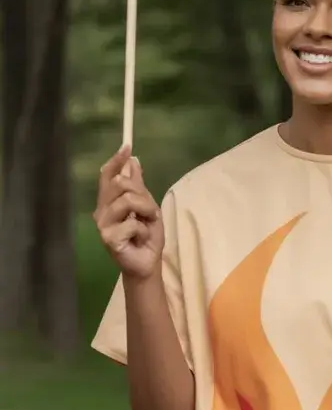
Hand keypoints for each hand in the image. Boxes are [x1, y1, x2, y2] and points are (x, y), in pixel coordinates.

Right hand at [94, 144, 163, 280]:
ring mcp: (102, 224)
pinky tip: (141, 239)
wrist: (148, 262)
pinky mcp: (108, 238)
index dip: (116, 160)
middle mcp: (101, 210)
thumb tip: (133, 161)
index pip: (107, 176)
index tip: (127, 147)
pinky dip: (144, 230)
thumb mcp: (147, 207)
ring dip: (146, 211)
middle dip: (142, 194)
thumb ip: (138, 187)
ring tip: (148, 223)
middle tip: (151, 211)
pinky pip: (132, 223)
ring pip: (127, 200)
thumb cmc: (146, 236)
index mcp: (109, 201)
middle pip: (120, 184)